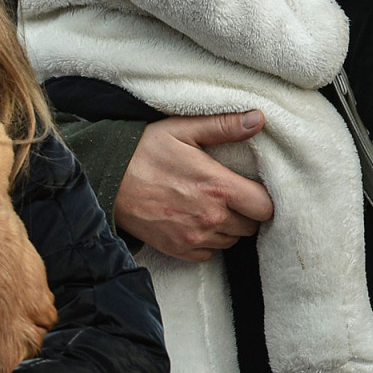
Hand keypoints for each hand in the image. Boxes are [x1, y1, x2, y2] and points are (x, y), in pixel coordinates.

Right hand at [113, 112, 272, 261]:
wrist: (106, 179)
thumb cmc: (144, 151)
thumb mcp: (183, 130)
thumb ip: (223, 126)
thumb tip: (258, 119)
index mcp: (217, 187)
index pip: (265, 207)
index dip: (263, 199)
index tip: (251, 189)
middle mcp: (210, 218)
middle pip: (251, 226)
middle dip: (245, 212)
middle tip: (227, 195)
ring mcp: (194, 238)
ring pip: (231, 241)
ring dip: (227, 227)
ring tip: (209, 206)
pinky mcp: (178, 250)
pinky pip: (209, 253)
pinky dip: (207, 241)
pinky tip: (194, 221)